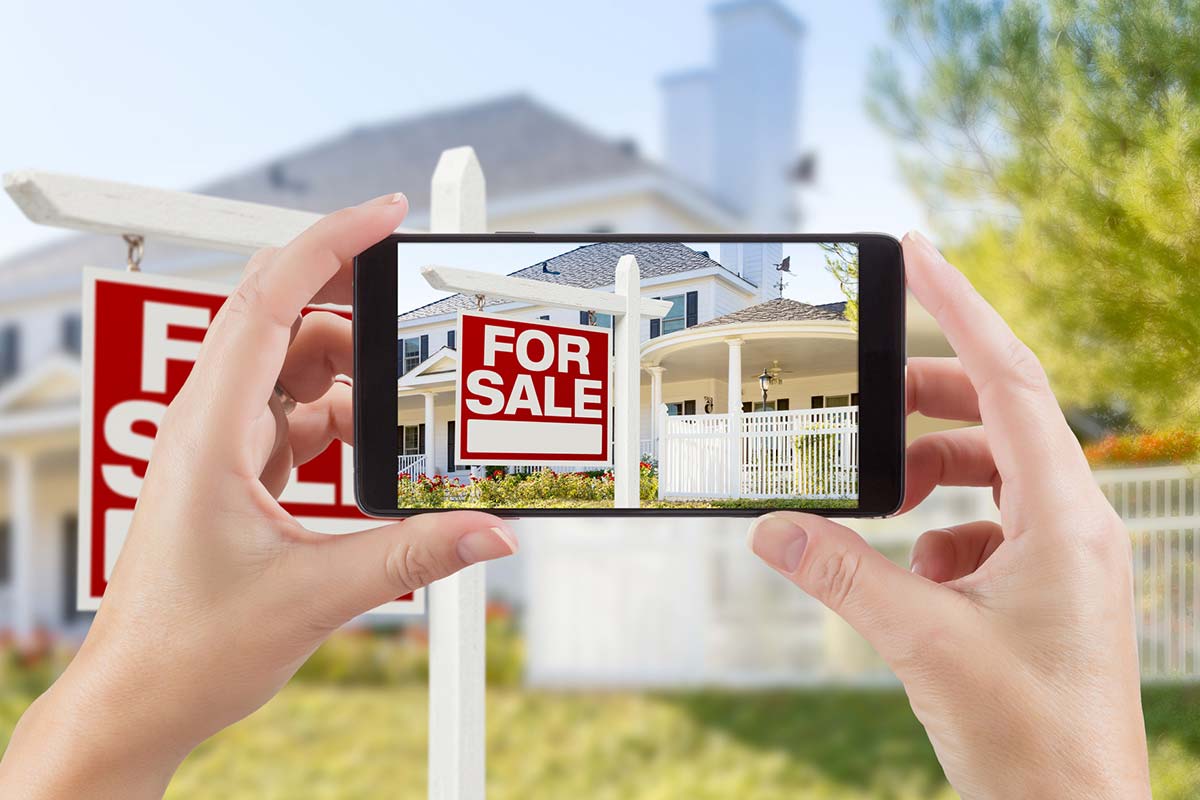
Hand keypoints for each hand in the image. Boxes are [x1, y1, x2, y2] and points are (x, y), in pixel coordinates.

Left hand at [0, 194, 517, 798]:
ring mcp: (220, 446)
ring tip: (400, 402)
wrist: (141, 699)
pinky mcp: (235, 472)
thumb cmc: (187, 646)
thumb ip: (414, 554)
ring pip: (291, 368)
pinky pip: (292, 414)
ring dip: (349, 373)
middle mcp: (209, 424)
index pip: (268, 301)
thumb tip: (490, 530)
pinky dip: (337, 416)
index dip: (329, 245)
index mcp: (210, 430)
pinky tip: (369, 449)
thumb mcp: (317, 593)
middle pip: (282, 319)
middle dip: (351, 302)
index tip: (382, 216)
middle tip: (414, 305)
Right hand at [749, 231, 1149, 798]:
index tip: (917, 254)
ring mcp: (1064, 557)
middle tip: (864, 397)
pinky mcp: (1045, 588)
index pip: (1009, 379)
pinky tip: (914, 571)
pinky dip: (941, 528)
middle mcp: (1075, 523)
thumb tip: (772, 528)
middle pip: (997, 417)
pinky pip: (988, 525)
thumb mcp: (923, 643)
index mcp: (1065, 516)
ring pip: (992, 472)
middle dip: (926, 401)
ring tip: (878, 495)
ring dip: (930, 472)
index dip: (961, 308)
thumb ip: (843, 575)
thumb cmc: (1033, 741)